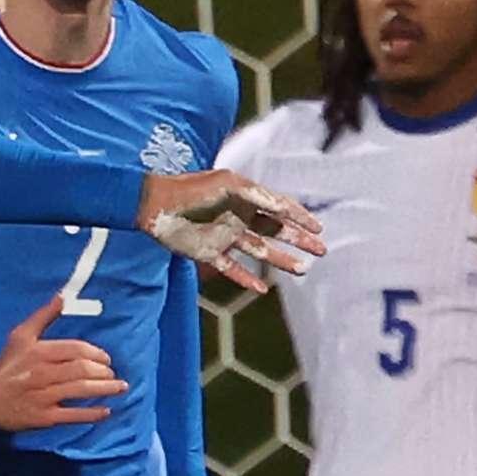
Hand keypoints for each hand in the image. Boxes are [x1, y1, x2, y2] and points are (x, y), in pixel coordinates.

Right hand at [0, 294, 125, 431]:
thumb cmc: (7, 365)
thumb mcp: (20, 336)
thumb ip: (44, 316)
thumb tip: (63, 295)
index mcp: (37, 352)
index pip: (75, 349)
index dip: (95, 353)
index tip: (106, 358)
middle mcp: (41, 374)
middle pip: (81, 370)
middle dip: (103, 371)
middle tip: (112, 373)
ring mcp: (43, 397)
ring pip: (81, 391)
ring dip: (105, 389)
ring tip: (119, 388)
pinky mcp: (44, 418)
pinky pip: (73, 415)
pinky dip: (92, 413)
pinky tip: (106, 411)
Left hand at [138, 170, 324, 292]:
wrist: (155, 205)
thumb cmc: (191, 190)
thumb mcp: (229, 186)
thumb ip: (257, 195)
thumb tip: (285, 205)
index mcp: (243, 197)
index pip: (278, 208)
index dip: (300, 217)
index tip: (319, 228)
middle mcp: (237, 217)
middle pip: (275, 231)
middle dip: (298, 239)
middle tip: (321, 250)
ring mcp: (223, 236)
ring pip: (259, 251)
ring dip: (281, 260)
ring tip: (302, 270)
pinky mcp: (208, 252)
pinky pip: (232, 268)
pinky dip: (246, 278)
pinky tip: (262, 289)